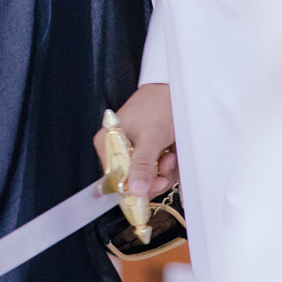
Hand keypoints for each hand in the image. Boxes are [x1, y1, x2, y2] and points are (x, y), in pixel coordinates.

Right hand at [98, 82, 177, 197]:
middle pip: (131, 180)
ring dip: (163, 170)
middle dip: (153, 175)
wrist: (175, 90)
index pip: (114, 179)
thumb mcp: (151, 137)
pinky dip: (166, 164)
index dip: (134, 187)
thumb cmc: (158, 106)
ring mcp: (132, 151)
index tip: (154, 184)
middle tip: (167, 164)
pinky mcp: (146, 151)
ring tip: (170, 153)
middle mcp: (116, 149)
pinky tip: (171, 152)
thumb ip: (142, 165)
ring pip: (146, 176)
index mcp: (106, 143)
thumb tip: (136, 191)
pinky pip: (154, 169)